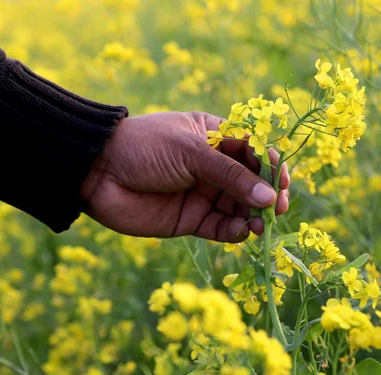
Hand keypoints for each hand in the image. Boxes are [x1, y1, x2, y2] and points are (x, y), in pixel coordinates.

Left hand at [80, 112, 289, 241]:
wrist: (96, 172)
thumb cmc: (146, 147)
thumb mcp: (192, 152)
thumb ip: (231, 175)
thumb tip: (269, 198)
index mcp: (216, 138)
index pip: (255, 151)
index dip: (272, 166)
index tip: (284, 182)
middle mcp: (214, 167)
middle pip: (253, 182)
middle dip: (268, 196)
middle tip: (279, 209)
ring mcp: (204, 194)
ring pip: (241, 208)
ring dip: (254, 217)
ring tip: (260, 225)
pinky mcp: (192, 220)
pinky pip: (221, 228)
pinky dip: (235, 232)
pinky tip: (241, 232)